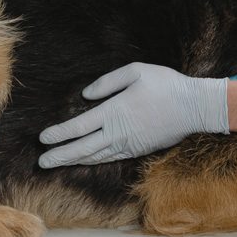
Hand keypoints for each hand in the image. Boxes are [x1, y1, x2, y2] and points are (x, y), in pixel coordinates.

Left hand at [38, 63, 228, 166]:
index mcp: (114, 111)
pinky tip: (86, 160)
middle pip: (82, 148)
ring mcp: (128, 144)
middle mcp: (118, 132)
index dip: (59, 134)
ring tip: (57, 164)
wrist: (194, 107)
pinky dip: (94, 160)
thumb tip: (86, 96)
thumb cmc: (166, 85)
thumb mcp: (136, 72)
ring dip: (74, 160)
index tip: (43, 138)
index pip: (79, 127)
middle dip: (60, 155)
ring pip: (95, 156)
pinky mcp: (138, 149)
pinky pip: (111, 158)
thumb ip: (108, 83)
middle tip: (42, 161)